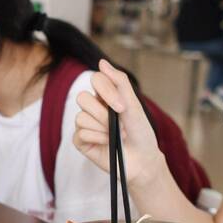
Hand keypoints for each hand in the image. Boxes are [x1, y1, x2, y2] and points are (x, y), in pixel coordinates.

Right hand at [73, 58, 165, 188]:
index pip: (95, 79)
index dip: (106, 92)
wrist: (142, 160)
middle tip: (119, 126)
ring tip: (115, 137)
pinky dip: (97, 139)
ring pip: (81, 117)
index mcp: (105, 96)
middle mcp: (92, 107)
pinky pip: (80, 133)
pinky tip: (106, 144)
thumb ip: (119, 82)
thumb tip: (101, 62)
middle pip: (82, 98)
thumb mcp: (134, 106)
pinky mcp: (80, 141)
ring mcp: (85, 124)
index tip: (122, 107)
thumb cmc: (140, 133)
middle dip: (103, 115)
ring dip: (102, 129)